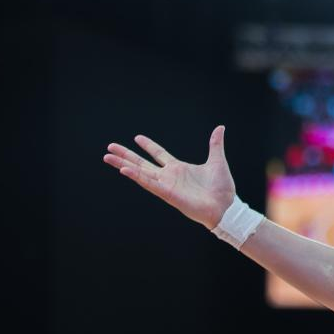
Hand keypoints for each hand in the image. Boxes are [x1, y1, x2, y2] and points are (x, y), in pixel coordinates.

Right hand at [103, 126, 236, 229]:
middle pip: (143, 163)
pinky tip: (124, 169)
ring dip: (123, 164)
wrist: (226, 206)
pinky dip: (136, 176)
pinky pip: (149, 184)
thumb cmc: (221, 188)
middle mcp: (169, 176)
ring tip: (107, 157)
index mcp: (179, 168)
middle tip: (110, 147)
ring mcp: (166, 185)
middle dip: (126, 155)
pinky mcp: (168, 194)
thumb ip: (215, 144)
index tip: (137, 137)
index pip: (159, 154)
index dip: (148, 146)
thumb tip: (220, 127)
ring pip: (140, 172)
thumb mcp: (217, 161)